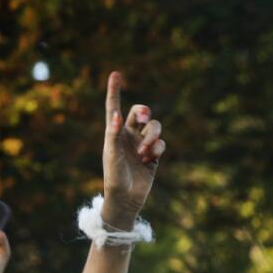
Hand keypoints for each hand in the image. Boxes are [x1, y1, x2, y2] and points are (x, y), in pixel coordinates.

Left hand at [101, 71, 164, 228]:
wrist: (125, 199)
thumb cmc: (113, 177)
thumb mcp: (111, 154)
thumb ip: (113, 134)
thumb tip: (115, 114)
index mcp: (114, 134)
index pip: (114, 108)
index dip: (114, 91)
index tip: (115, 74)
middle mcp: (128, 136)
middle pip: (140, 113)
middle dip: (144, 111)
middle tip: (142, 117)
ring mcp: (142, 145)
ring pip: (154, 127)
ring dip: (152, 135)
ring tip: (145, 151)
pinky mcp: (154, 155)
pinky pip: (161, 144)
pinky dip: (157, 149)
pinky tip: (149, 160)